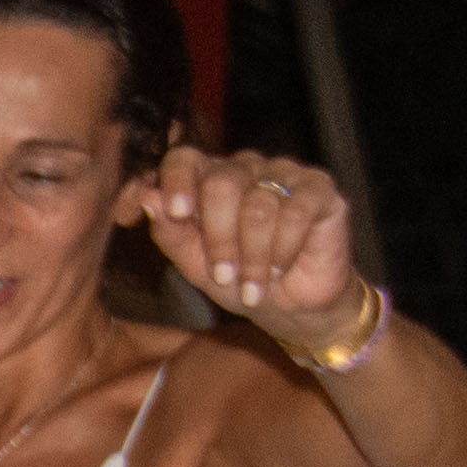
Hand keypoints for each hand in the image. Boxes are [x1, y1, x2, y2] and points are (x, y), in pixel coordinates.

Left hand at [135, 142, 369, 356]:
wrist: (291, 306)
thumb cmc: (239, 280)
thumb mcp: (195, 264)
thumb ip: (170, 231)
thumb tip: (146, 197)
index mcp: (209, 180)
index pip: (184, 160)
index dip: (177, 182)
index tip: (177, 213)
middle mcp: (247, 168)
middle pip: (221, 184)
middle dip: (219, 239)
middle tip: (224, 275)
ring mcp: (285, 174)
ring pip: (258, 205)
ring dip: (253, 256)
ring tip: (254, 284)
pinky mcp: (320, 189)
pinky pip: (295, 213)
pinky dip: (283, 249)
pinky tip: (281, 268)